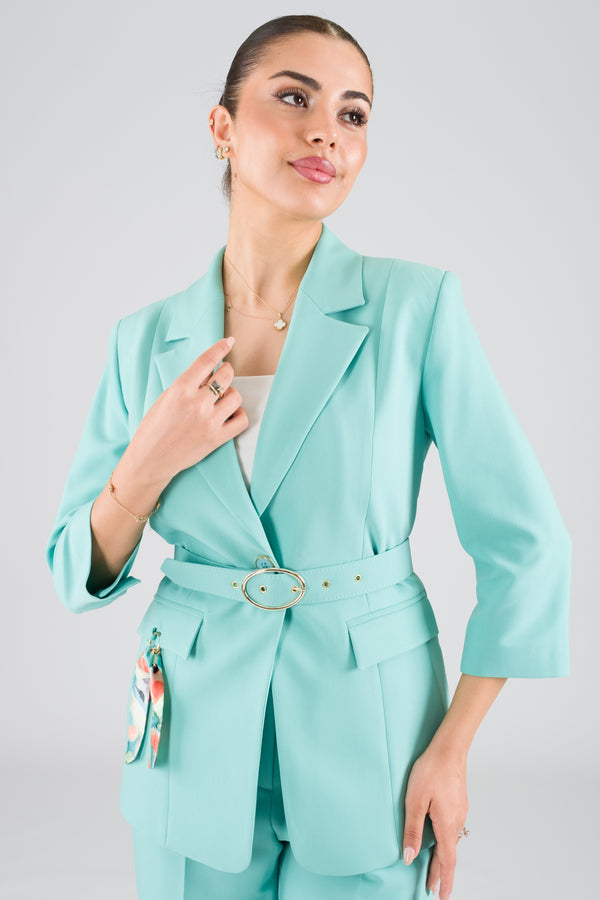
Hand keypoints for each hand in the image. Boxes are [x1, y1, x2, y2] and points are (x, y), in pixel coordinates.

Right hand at [122, 337, 247, 490]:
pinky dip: (239, 414)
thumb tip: (210, 372)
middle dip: (226, 372)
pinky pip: (241, 419)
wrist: (150, 459)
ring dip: (231, 395)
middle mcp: (197, 403)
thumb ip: (188, 385)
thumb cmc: (153, 428)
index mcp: (180, 389)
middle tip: (221, 376)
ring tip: (221, 400)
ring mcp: (209, 421)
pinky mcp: (217, 438)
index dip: (220, 348)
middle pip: (226, 376)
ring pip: (236, 396)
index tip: (229, 341)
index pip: (207, 361)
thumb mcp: (165, 398)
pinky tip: (230, 414)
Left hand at [402, 745, 468, 899]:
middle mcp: (457, 820)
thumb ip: (412, 830)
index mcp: (446, 824)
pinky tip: (439, 837)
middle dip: (441, 872)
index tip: (442, 897)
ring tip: (434, 867)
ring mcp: (460, 810)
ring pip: (451, 840)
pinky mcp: (458, 801)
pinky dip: (446, 840)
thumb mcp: (414, 801)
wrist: (449, 747)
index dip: (444, 880)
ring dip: (443, 856)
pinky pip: (452, 827)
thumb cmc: (431, 770)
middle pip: (449, 853)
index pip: (447, 861)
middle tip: (433, 888)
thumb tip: (409, 857)